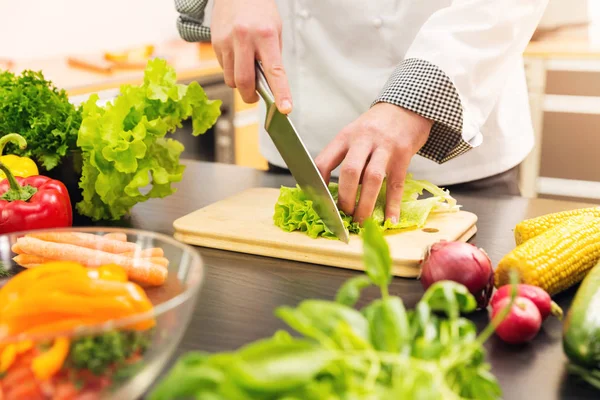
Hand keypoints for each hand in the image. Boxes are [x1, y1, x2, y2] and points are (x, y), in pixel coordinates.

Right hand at [211, 0, 291, 113]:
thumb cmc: (259, 11)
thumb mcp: (275, 30)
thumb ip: (272, 57)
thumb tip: (270, 85)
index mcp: (265, 35)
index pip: (275, 71)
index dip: (281, 93)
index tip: (285, 109)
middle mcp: (244, 38)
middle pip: (244, 82)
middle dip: (250, 96)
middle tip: (256, 98)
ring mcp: (226, 41)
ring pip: (231, 79)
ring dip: (240, 83)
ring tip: (247, 70)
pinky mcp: (215, 43)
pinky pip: (223, 68)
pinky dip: (231, 70)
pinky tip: (237, 56)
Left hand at [315, 103, 432, 224]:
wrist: (408, 107)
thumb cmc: (377, 126)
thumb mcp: (355, 133)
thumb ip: (344, 156)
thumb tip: (332, 190)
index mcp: (346, 136)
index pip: (324, 161)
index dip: (318, 184)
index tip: (319, 201)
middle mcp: (363, 139)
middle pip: (350, 171)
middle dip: (345, 198)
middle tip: (343, 215)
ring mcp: (385, 147)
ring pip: (372, 178)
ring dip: (365, 204)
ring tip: (361, 221)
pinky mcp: (403, 155)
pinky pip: (396, 184)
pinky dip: (392, 206)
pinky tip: (389, 220)